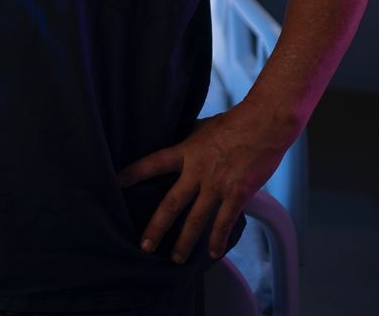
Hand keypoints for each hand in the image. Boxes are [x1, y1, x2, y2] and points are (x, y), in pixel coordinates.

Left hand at [117, 101, 294, 263]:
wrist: (263, 125)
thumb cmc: (234, 123)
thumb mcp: (202, 128)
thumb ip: (188, 141)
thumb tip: (175, 144)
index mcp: (186, 151)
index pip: (153, 163)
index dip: (134, 173)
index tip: (117, 183)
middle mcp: (197, 171)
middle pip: (171, 203)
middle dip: (156, 226)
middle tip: (144, 246)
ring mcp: (217, 186)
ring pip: (196, 220)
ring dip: (184, 242)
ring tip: (175, 258)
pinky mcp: (237, 195)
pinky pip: (224, 222)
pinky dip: (218, 240)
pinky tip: (212, 253)